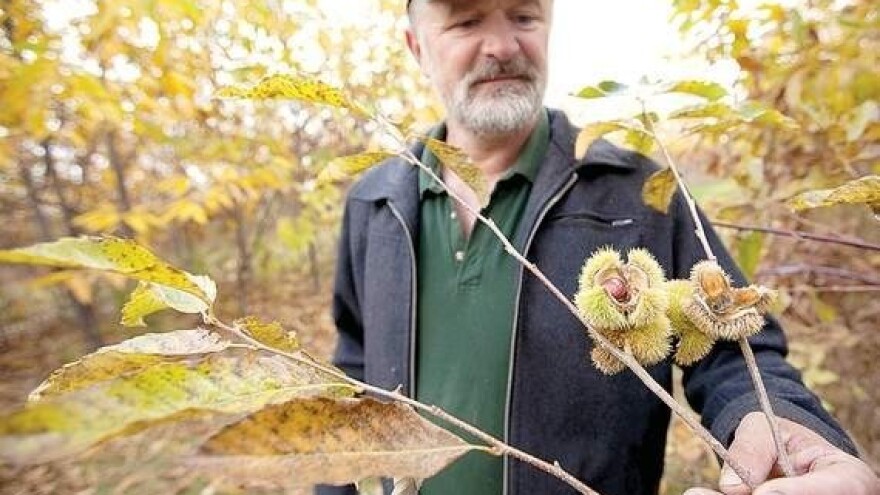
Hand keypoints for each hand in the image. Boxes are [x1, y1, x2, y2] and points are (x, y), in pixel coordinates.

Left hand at [684, 412, 879, 494]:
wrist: (781, 457)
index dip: (796, 494)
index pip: (835, 488)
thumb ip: (752, 449)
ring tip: (699, 494)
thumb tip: (732, 488)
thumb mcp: (764, 428)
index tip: (762, 493)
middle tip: (721, 492)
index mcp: (849, 476)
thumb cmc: (778, 438)